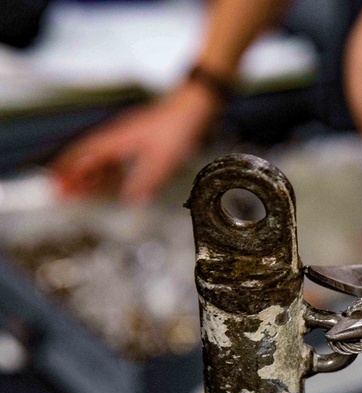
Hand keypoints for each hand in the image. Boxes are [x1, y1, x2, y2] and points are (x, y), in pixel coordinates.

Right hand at [52, 82, 220, 202]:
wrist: (191, 108)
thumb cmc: (176, 128)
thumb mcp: (162, 160)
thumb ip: (145, 181)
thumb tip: (132, 199)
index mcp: (115, 139)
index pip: (83, 155)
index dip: (67, 170)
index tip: (56, 184)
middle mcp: (116, 136)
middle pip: (86, 157)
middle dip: (72, 175)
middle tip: (62, 192)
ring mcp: (126, 137)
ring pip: (99, 158)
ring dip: (88, 174)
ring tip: (80, 190)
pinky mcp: (137, 140)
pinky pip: (114, 157)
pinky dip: (106, 170)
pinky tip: (109, 180)